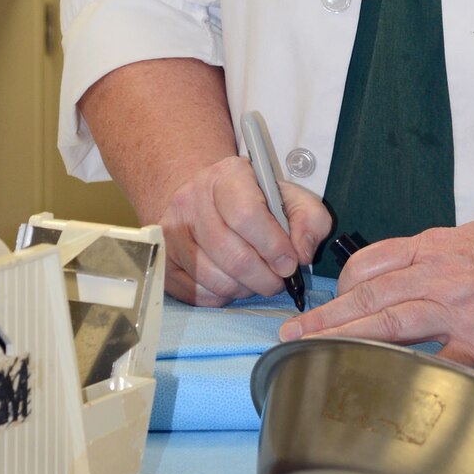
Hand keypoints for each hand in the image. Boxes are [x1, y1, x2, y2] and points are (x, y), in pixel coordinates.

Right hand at [160, 154, 331, 305]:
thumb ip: (310, 220)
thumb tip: (301, 255)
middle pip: (232, 255)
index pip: (246, 215)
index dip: (273, 246)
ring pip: (215, 279)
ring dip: (246, 289)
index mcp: (226, 176)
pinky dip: (224, 297)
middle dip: (265, 278)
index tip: (290, 263)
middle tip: (279, 280)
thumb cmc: (255, 200)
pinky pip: (198, 295)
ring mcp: (171, 232)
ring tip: (258, 279)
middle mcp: (191, 201)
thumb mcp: (290, 197)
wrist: (204, 199)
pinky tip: (235, 282)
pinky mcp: (164, 261)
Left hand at [277, 221, 473, 368]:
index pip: (370, 263)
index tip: (321, 306)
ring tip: (313, 355)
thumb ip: (430, 256)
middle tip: (290, 334)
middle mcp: (440, 274)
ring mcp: (459, 310)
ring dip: (344, 341)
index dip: (339, 288)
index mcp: (435, 246)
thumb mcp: (470, 238)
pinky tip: (380, 386)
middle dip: (324, 318)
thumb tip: (394, 276)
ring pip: (389, 324)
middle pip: (368, 296)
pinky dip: (406, 375)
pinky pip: (435, 363)